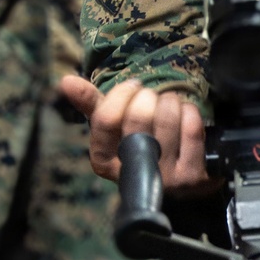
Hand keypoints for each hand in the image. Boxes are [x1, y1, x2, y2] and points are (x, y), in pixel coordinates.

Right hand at [59, 75, 219, 192]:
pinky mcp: (193, 178)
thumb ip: (91, 103)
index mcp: (103, 161)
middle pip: (139, 116)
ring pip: (168, 118)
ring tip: (169, 107)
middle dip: (149, 97)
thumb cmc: (141, 142)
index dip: (122, 94)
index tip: (133, 86)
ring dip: (171, 102)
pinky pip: (192, 128)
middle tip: (153, 99)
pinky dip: (190, 112)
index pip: (106, 119)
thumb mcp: (114, 125)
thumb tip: (65, 81)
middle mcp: (132, 174)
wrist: (181, 176)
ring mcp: (165, 179)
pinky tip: (186, 117)